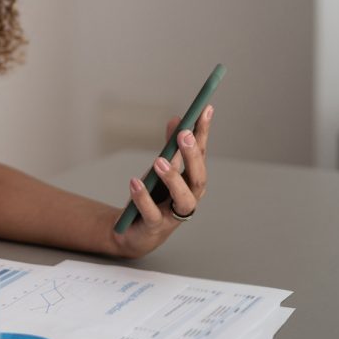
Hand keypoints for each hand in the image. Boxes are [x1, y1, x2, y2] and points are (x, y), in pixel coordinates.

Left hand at [110, 105, 211, 258]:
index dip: (204, 132)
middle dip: (192, 155)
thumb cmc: (153, 197)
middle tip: (184, 134)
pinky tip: (134, 182)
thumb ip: (170, 147)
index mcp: (192, 181)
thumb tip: (176, 119)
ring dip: (173, 178)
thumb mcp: (160, 168)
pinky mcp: (154, 226)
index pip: (202, 154)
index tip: (206, 109)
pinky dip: (143, 198)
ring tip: (158, 160)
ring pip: (183, 199)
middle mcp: (188, 198)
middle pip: (198, 178)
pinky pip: (152, 213)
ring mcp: (173, 215)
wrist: (132, 230)